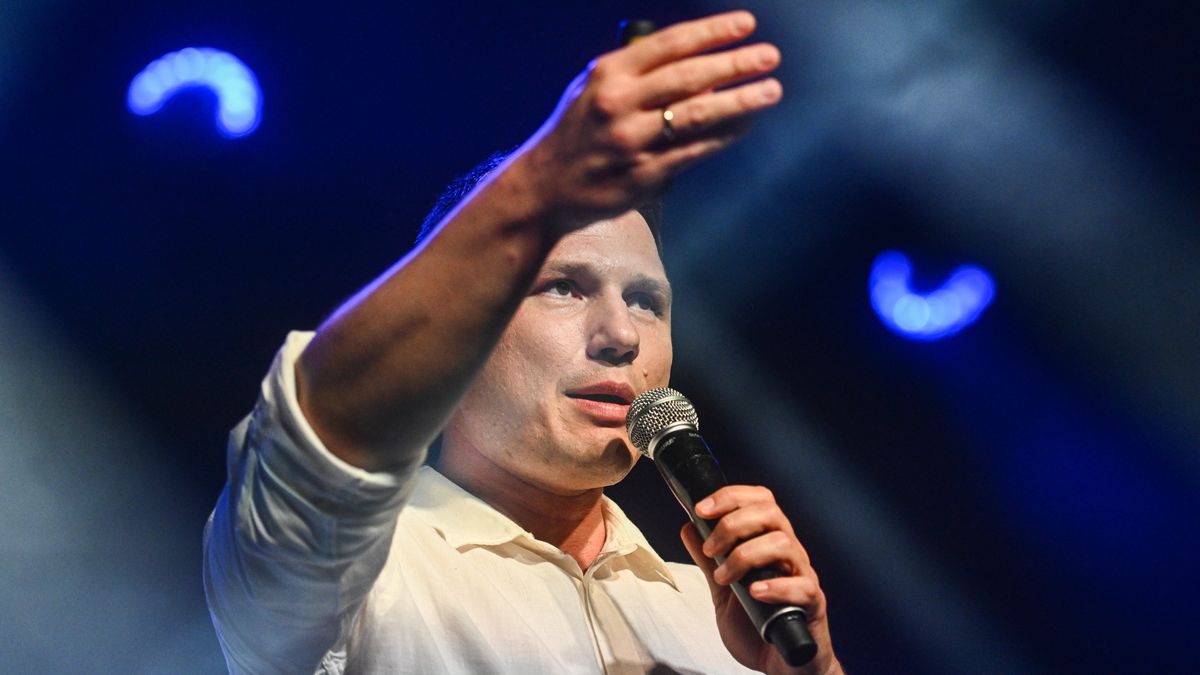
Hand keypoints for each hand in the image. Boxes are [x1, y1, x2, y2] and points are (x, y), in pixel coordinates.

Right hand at [516, 10, 781, 231]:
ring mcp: (632, 141)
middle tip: (769, 56)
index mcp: (609, 73)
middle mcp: (619, 104)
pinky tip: (744, 125)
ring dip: (740, 102)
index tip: (746, 24)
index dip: (712, 32)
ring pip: (697, 116)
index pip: (670, 45)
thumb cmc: (580, 129)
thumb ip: (641, 73)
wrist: (545, 185)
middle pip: (689, 78)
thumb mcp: (596, 88)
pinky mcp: (642, 175)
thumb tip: (701, 67)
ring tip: (770, 90)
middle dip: (734, 64)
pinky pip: (693, 151)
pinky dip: (723, 137)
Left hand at [681, 485, 841, 674]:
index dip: (731, 496)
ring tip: (726, 578)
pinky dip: (776, 587)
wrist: (780, 666)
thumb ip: (709, 560)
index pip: (760, 500)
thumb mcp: (723, 590)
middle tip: (712, 550)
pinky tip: (755, 593)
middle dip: (733, 524)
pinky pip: (803, 586)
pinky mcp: (813, 605)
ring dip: (746, 556)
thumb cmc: (758, 626)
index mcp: (769, 543)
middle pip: (771, 513)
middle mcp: (790, 554)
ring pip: (784, 543)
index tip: (701, 509)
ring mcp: (803, 577)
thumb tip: (690, 529)